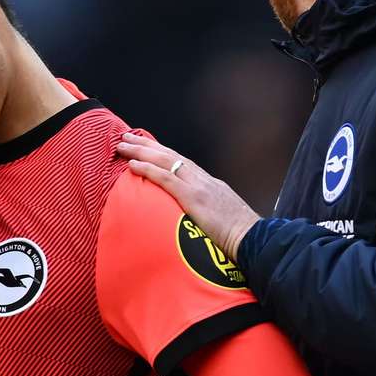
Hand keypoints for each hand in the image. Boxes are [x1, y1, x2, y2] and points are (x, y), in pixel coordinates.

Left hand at [116, 133, 259, 260]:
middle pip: (169, 155)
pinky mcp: (194, 197)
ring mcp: (198, 186)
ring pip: (165, 161)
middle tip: (126, 137)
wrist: (252, 238)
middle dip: (146, 145)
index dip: (160, 152)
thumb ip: (206, 209)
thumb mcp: (221, 214)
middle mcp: (202, 178)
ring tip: (123, 145)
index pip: (180, 162)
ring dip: (141, 152)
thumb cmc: (238, 234)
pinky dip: (148, 170)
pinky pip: (166, 179)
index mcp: (208, 182)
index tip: (144, 145)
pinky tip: (133, 165)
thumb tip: (193, 214)